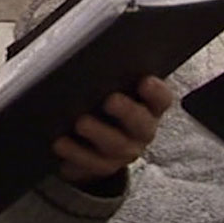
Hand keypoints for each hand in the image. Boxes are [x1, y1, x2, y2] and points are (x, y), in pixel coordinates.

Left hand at [53, 75, 172, 183]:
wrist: (91, 142)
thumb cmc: (102, 105)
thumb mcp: (112, 90)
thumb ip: (111, 78)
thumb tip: (91, 56)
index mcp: (149, 107)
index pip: (161, 98)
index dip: (156, 91)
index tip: (145, 81)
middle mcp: (141, 130)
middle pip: (142, 123)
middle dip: (127, 112)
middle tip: (111, 100)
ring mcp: (124, 151)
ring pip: (116, 145)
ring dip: (98, 133)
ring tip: (80, 123)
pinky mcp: (102, 166)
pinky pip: (92, 163)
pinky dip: (75, 153)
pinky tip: (61, 142)